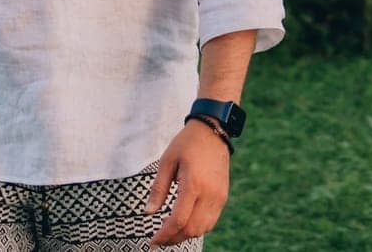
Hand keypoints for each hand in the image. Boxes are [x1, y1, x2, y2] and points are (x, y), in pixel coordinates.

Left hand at [144, 120, 230, 245]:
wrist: (213, 130)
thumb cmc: (187, 143)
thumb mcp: (167, 161)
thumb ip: (158, 189)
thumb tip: (148, 213)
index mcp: (193, 184)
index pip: (178, 220)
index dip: (164, 235)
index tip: (152, 241)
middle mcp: (209, 194)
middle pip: (192, 229)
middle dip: (173, 239)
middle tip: (159, 239)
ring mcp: (219, 196)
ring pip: (203, 229)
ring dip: (185, 235)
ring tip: (170, 233)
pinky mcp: (223, 196)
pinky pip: (211, 221)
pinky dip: (197, 228)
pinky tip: (185, 224)